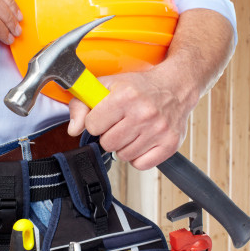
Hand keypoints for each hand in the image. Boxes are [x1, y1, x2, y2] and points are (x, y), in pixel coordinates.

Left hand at [67, 69, 190, 170]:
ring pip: (124, 155)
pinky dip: (139, 157)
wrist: (176, 88)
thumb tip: (73, 129)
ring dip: (125, 146)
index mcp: (125, 96)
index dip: (96, 122)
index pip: (92, 126)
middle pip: (108, 144)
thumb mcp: (106, 86)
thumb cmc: (140, 88)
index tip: (106, 116)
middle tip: (120, 125)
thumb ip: (81, 104)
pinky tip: (143, 142)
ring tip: (133, 132)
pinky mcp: (170, 143)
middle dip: (110, 135)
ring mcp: (159, 130)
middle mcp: (143, 113)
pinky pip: (141, 164)